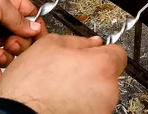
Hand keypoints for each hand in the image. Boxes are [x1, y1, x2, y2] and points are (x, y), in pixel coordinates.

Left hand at [0, 0, 45, 82]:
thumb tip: (34, 28)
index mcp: (5, 1)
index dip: (34, 27)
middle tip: (10, 43)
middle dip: (20, 43)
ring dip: (6, 57)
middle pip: (20, 37)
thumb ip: (18, 18)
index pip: (28, 16)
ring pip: (6, 52)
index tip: (36, 36)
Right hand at [0, 34, 126, 113]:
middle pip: (108, 74)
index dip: (102, 51)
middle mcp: (108, 91)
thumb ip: (78, 41)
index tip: (92, 54)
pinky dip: (79, 105)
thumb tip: (92, 43)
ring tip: (60, 89)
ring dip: (85, 89)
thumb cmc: (29, 86)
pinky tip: (60, 102)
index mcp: (102, 66)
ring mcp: (101, 110)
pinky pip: (90, 108)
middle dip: (91, 71)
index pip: (118, 53)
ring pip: (99, 93)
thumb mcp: (49, 45)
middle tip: (68, 72)